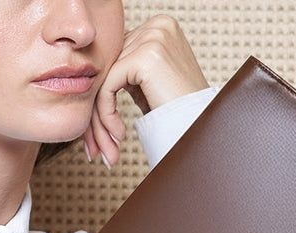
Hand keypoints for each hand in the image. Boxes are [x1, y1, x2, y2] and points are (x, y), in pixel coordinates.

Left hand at [83, 15, 207, 167]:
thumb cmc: (177, 110)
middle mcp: (157, 26)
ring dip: (101, 116)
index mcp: (160, 26)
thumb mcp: (150, 82)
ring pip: (106, 78)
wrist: (199, 127)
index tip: (103, 126)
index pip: (118, 55)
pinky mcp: (145, 57)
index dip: (106, 92)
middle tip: (99, 140)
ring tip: (109, 143)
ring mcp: (153, 38)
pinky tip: (118, 134)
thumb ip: (128, 69)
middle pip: (110, 65)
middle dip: (100, 106)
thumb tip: (97, 73)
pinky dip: (106, 113)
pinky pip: (108, 85)